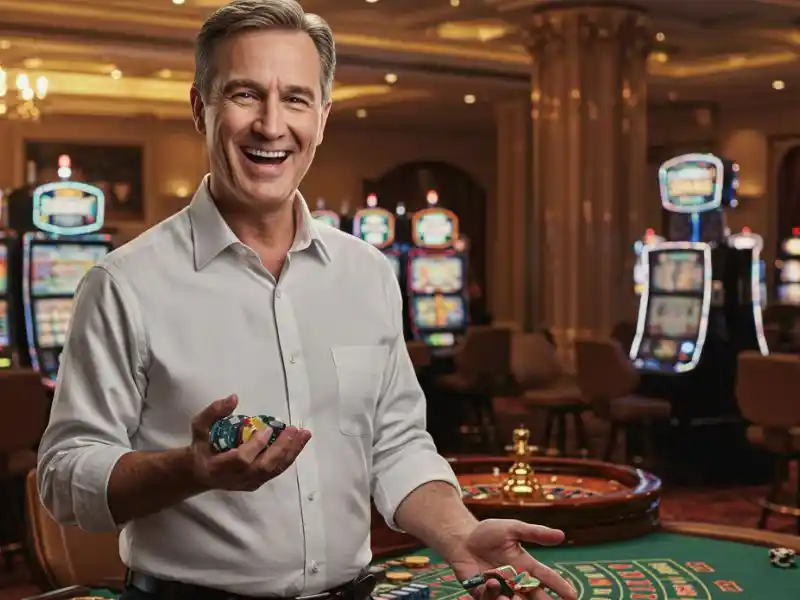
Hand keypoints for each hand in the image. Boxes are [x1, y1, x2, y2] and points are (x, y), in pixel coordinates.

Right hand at [188, 394, 311, 491]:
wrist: (200, 473)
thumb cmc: (202, 446)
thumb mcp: (200, 426)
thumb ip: (214, 412)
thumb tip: (234, 398)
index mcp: (218, 466)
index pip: (241, 459)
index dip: (255, 445)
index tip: (267, 428)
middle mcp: (235, 478)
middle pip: (263, 467)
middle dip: (281, 448)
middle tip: (293, 429)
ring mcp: (248, 483)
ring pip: (273, 471)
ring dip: (291, 452)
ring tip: (304, 434)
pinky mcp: (257, 482)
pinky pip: (276, 471)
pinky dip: (290, 456)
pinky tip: (299, 442)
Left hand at [450, 519, 575, 599]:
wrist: (462, 538)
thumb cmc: (488, 533)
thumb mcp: (513, 528)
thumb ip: (535, 533)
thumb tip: (562, 535)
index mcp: (525, 565)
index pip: (546, 577)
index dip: (559, 586)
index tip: (573, 595)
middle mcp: (515, 580)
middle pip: (535, 596)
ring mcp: (500, 588)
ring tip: (516, 598)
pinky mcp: (483, 593)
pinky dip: (494, 595)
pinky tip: (493, 583)